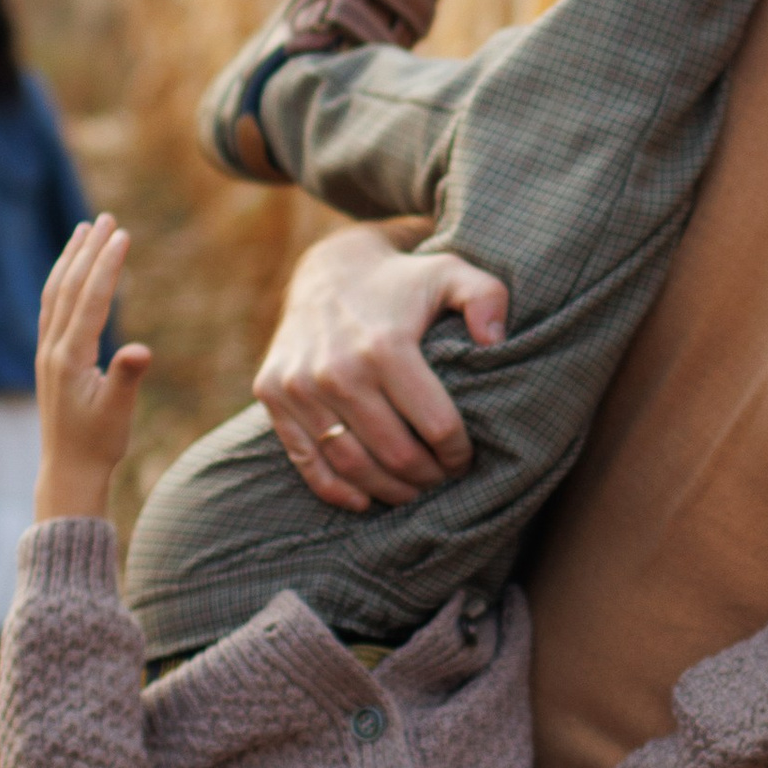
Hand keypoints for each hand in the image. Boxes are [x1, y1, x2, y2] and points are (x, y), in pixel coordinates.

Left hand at [34, 219, 153, 520]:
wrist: (68, 471)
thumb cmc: (98, 444)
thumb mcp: (118, 413)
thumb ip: (126, 378)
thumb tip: (141, 350)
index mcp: (70, 358)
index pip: (90, 300)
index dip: (106, 266)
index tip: (121, 234)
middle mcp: (53, 350)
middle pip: (69, 288)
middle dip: (88, 250)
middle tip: (105, 218)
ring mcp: (47, 353)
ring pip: (56, 294)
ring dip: (71, 260)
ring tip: (84, 230)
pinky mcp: (50, 359)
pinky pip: (52, 308)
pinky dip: (63, 282)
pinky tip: (71, 272)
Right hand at [257, 224, 508, 512]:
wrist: (328, 267)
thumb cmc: (402, 280)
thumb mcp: (452, 272)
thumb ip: (487, 297)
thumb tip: (495, 341)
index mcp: (385, 346)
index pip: (435, 425)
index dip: (458, 452)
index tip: (466, 457)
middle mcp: (337, 369)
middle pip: (395, 454)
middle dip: (428, 477)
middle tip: (442, 479)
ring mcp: (299, 385)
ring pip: (352, 466)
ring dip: (389, 490)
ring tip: (412, 490)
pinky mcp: (272, 393)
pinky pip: (306, 460)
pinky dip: (336, 490)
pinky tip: (364, 499)